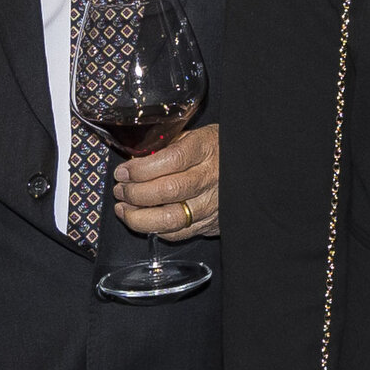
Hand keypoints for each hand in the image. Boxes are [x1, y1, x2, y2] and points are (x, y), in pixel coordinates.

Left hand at [113, 121, 219, 241]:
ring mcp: (213, 204)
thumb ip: (167, 145)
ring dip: (139, 217)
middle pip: (168, 191)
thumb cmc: (216, 149)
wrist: (249, 169)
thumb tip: (134, 159)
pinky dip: (155, 229)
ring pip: (170, 219)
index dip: (141, 169)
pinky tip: (144, 220)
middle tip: (120, 189)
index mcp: (206, 148)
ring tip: (123, 209)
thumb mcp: (195, 135)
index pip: (171, 160)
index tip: (123, 171)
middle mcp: (211, 178)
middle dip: (135, 193)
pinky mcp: (211, 224)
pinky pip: (178, 234)